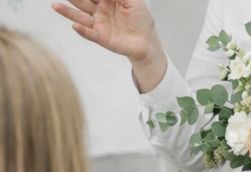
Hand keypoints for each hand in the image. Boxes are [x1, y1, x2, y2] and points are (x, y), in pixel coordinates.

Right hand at [52, 0, 166, 90]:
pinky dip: (82, 30)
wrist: (147, 42)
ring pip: (80, 16)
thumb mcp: (133, 1)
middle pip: (81, 0)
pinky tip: (75, 26)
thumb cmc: (142, 19)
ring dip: (67, 12)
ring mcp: (99, 24)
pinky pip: (90, 34)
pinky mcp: (101, 37)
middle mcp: (99, 9)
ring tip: (56, 6)